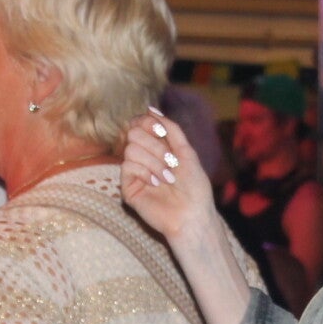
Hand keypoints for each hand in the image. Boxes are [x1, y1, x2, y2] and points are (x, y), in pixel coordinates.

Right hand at [120, 108, 215, 246]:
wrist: (193, 215)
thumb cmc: (194, 188)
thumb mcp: (187, 152)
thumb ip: (171, 129)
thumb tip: (150, 108)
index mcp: (157, 147)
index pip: (140, 124)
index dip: (147, 123)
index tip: (161, 132)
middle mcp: (144, 157)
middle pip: (133, 133)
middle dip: (156, 146)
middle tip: (171, 162)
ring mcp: (134, 172)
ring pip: (131, 149)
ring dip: (154, 162)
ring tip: (167, 178)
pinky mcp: (127, 187)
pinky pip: (127, 166)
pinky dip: (145, 172)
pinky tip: (156, 185)